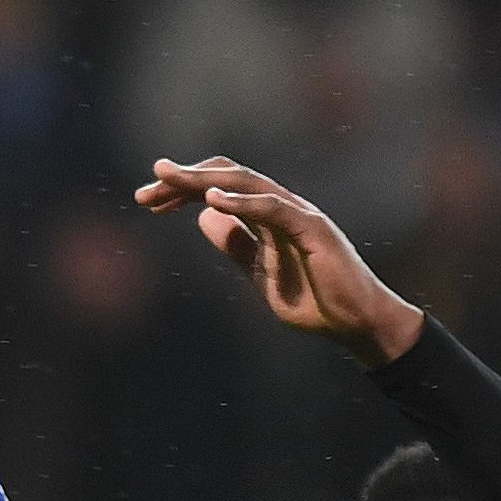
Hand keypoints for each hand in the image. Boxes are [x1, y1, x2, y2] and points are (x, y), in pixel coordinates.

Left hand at [132, 158, 423, 361]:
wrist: (355, 324)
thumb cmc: (314, 301)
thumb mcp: (261, 274)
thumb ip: (237, 246)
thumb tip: (204, 219)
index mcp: (267, 215)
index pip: (220, 188)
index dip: (182, 190)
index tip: (148, 201)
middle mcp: (281, 205)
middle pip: (227, 176)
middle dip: (183, 180)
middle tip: (145, 189)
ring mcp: (298, 213)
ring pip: (246, 182)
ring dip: (204, 179)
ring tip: (169, 177)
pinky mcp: (313, 229)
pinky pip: (273, 208)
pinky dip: (243, 200)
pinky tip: (213, 200)